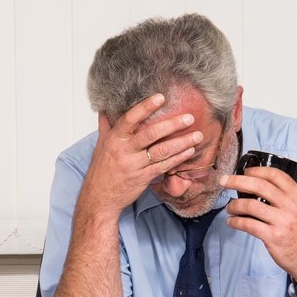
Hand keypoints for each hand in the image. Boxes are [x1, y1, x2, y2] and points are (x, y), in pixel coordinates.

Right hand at [82, 94, 202, 215]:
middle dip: (172, 125)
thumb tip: (105, 108)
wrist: (99, 198)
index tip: (160, 97)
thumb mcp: (100, 145)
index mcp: (114, 139)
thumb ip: (106, 126)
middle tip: (189, 118)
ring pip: (161, 151)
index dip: (145, 107)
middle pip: (150, 134)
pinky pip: (164, 166)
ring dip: (181, 143)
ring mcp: (134, 165)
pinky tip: (189, 151)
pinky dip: (178, 158)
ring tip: (197, 135)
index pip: (130, 119)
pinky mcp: (143, 178)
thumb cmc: (101, 170)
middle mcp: (124, 150)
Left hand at [221, 167, 296, 288]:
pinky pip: (248, 224)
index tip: (244, 172)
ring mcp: (282, 221)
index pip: (275, 175)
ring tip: (229, 207)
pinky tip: (232, 221)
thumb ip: (284, 197)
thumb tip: (257, 186)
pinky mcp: (273, 236)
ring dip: (234, 205)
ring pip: (250, 205)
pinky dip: (236, 221)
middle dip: (237, 181)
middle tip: (225, 181)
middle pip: (260, 185)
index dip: (256, 170)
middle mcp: (291, 206)